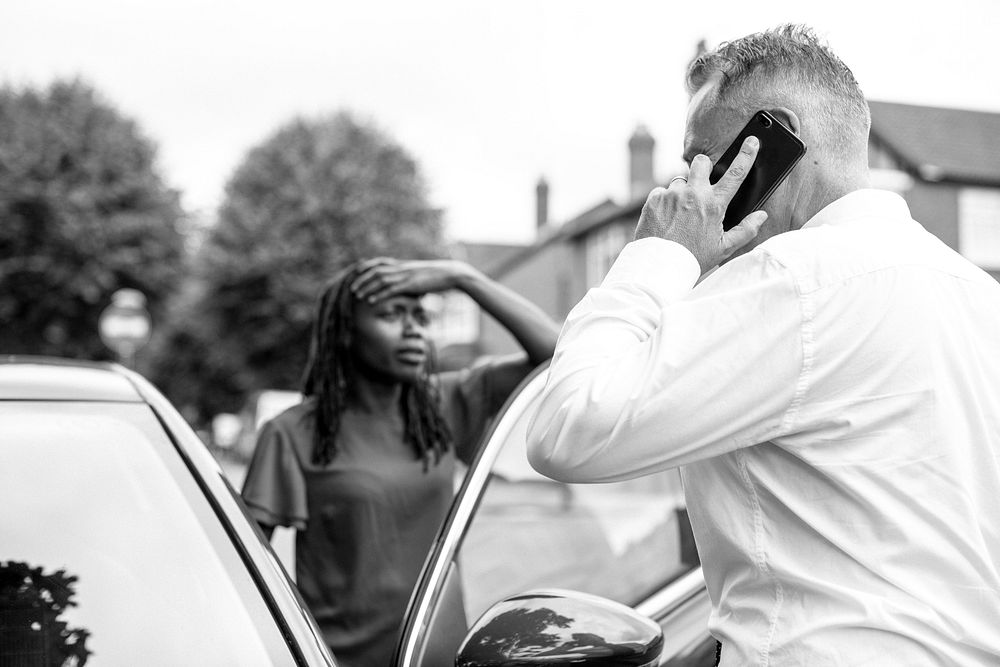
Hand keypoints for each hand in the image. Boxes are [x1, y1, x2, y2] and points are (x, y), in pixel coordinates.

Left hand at [350, 258, 469, 302]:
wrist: (450, 274)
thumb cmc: (437, 276)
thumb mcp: (421, 275)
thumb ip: (410, 277)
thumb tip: (405, 284)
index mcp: (402, 265)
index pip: (379, 262)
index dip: (366, 267)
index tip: (355, 273)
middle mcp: (401, 268)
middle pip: (375, 270)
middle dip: (362, 279)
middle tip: (351, 288)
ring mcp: (405, 275)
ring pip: (380, 279)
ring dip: (367, 287)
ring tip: (357, 295)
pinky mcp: (410, 284)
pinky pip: (391, 289)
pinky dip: (379, 295)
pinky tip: (371, 301)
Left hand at [633, 136, 767, 272]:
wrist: (659, 267)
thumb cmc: (693, 259)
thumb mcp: (724, 248)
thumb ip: (746, 230)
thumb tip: (761, 215)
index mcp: (713, 205)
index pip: (735, 174)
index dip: (746, 155)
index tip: (752, 141)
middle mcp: (692, 195)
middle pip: (702, 162)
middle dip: (704, 167)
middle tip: (702, 183)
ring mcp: (671, 195)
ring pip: (680, 181)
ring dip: (682, 192)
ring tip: (679, 215)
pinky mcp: (653, 199)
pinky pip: (661, 192)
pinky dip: (664, 202)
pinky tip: (665, 220)